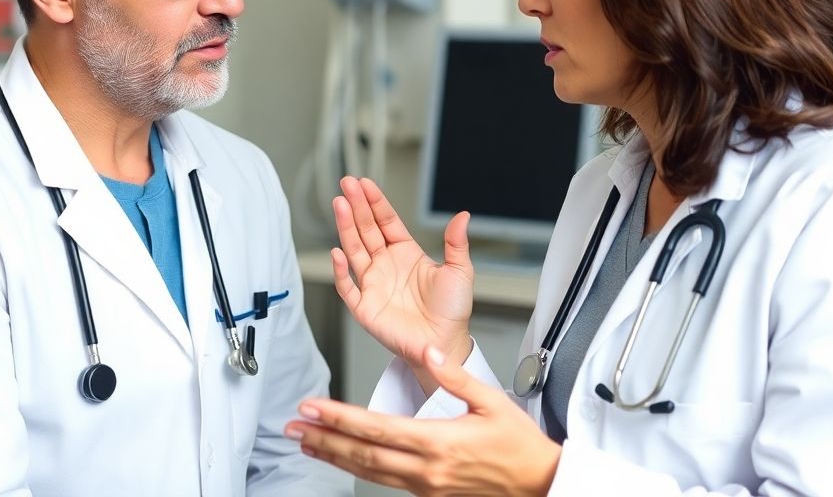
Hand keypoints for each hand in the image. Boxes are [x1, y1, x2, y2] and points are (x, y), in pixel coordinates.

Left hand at [286, 345, 560, 496]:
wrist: (539, 484)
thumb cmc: (519, 445)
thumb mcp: (491, 401)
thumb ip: (455, 375)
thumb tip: (427, 350)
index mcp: (438, 441)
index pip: (376, 428)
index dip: (339, 418)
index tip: (313, 408)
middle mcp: (426, 468)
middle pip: (362, 454)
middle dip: (323, 438)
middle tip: (293, 427)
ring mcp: (425, 486)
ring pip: (368, 472)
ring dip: (334, 456)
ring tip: (306, 443)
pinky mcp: (428, 494)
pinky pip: (384, 481)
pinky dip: (358, 469)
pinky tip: (343, 458)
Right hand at [332, 177, 474, 382]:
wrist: (445, 344)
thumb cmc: (451, 311)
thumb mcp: (460, 272)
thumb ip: (456, 243)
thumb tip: (463, 215)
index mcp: (406, 254)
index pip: (386, 222)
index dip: (376, 203)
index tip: (365, 184)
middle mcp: (386, 265)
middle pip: (366, 230)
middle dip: (357, 206)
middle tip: (347, 184)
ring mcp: (373, 284)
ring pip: (354, 250)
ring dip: (346, 227)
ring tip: (340, 204)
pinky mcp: (364, 307)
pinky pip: (347, 286)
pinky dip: (340, 271)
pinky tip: (338, 253)